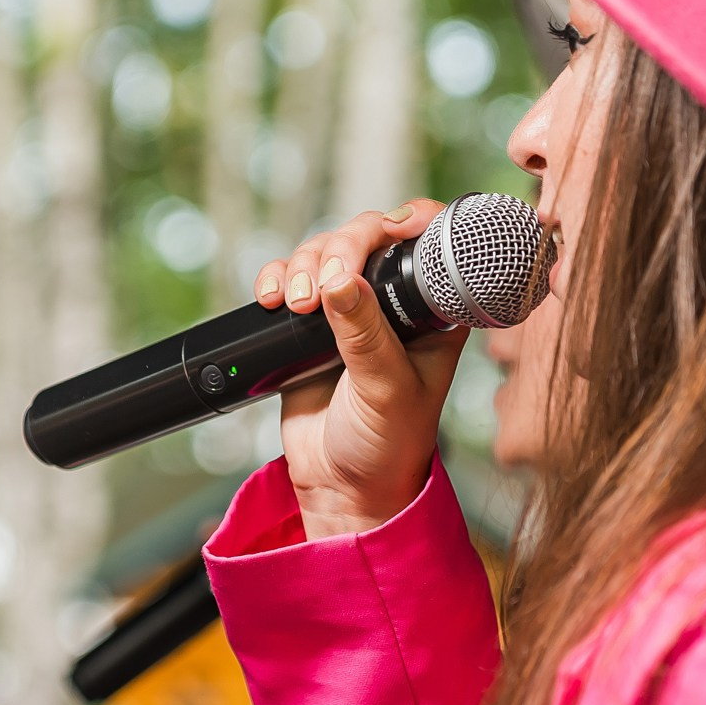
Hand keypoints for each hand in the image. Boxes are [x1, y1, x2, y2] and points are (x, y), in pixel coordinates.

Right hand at [253, 201, 470, 538]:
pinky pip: (289, 278)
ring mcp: (351, 308)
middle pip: (368, 236)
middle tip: (319, 287)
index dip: (411, 221)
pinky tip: (271, 299)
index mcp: (434, 311)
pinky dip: (275, 277)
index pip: (430, 243)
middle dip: (338, 248)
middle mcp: (395, 301)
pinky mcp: (309, 323)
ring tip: (294, 304)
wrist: (341, 484)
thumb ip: (366, 334)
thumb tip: (341, 280)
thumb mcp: (386, 388)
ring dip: (302, 264)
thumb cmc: (387, 442)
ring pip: (324, 252)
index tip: (390, 229)